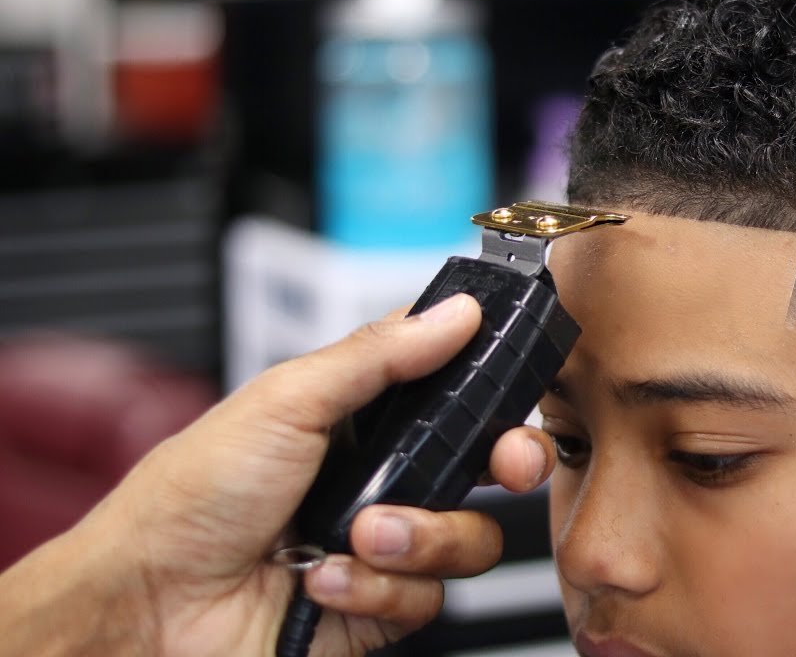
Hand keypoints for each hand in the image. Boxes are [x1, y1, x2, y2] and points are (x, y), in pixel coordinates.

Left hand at [0, 294, 556, 656]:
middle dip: (507, 462)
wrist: (152, 606)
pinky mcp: (381, 604)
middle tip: (504, 464)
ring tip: (359, 535)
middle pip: (487, 463)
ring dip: (419, 536)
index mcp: (363, 416)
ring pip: (471, 536)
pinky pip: (428, 597)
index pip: (455, 389)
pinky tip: (322, 579)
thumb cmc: (192, 497)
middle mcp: (384, 477)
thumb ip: (379, 355)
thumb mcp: (287, 400)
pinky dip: (377, 589)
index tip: (519, 386)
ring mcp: (386, 543)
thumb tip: (454, 312)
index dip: (496, 388)